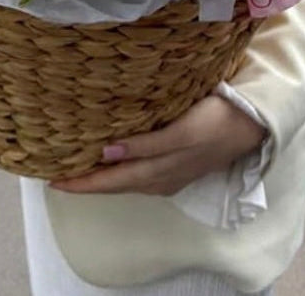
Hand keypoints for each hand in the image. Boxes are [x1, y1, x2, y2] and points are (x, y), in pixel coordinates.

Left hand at [49, 94, 266, 196]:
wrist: (251, 125)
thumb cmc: (215, 121)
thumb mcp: (181, 131)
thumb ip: (145, 144)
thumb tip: (106, 152)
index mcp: (158, 171)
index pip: (110, 181)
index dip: (82, 182)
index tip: (53, 180)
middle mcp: (160, 178)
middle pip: (115, 183)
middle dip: (87, 181)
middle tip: (57, 173)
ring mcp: (170, 173)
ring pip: (127, 179)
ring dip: (103, 176)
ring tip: (79, 165)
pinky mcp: (178, 163)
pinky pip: (141, 171)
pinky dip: (122, 168)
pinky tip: (114, 156)